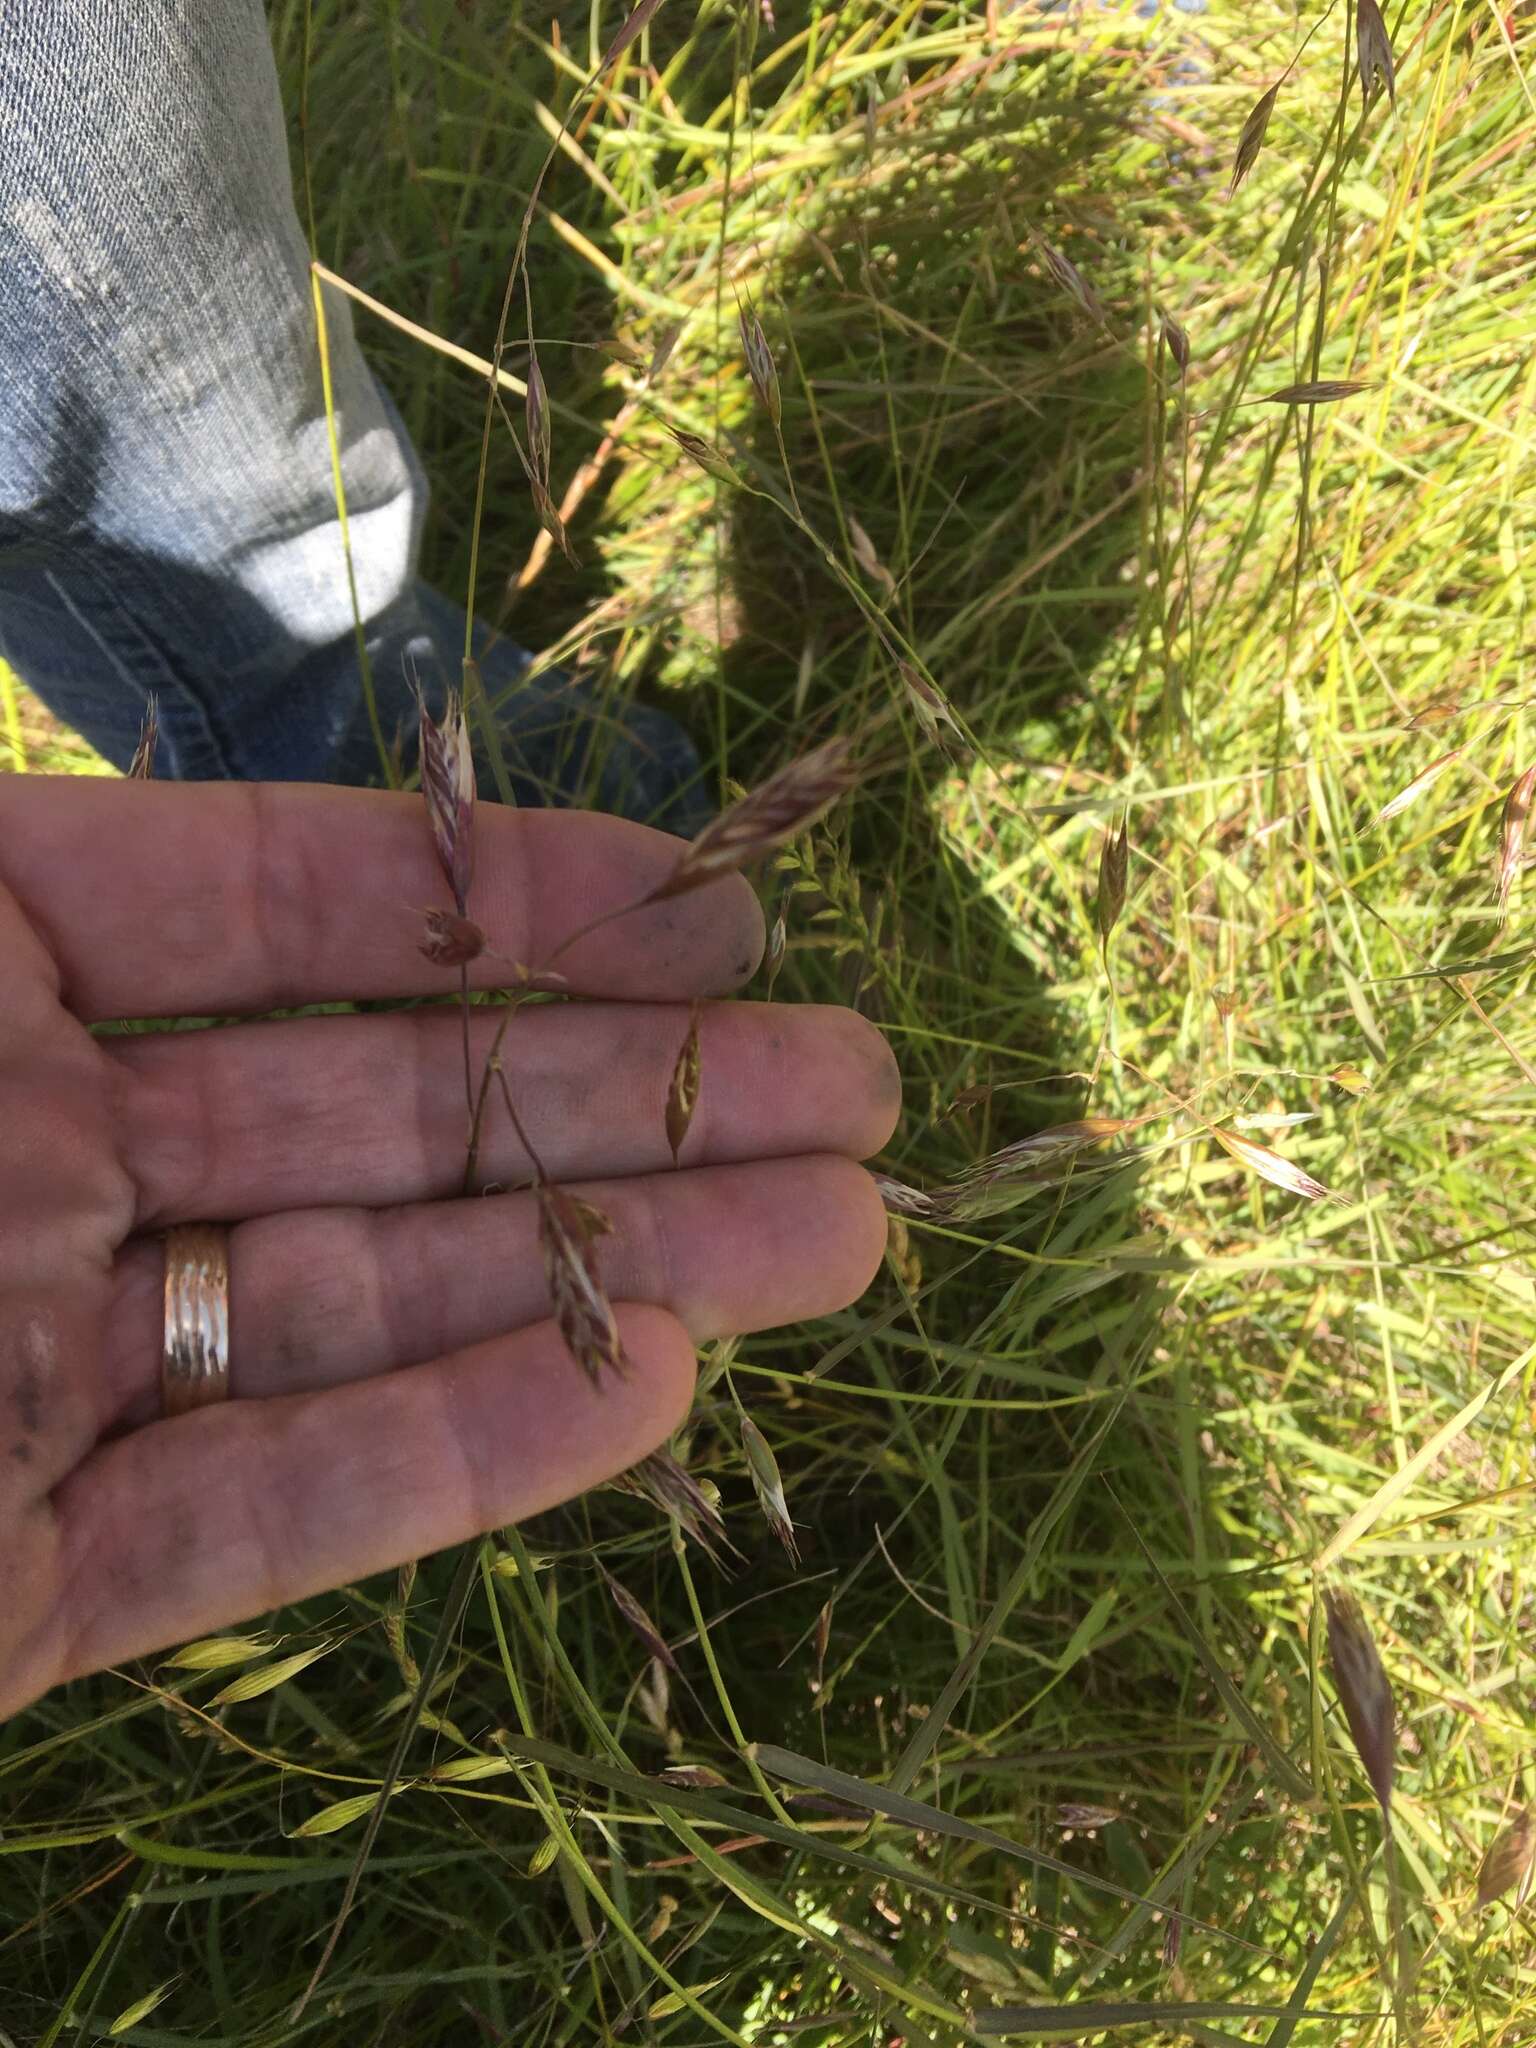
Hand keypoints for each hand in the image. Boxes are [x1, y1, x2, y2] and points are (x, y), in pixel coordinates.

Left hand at [0, 779, 897, 1717]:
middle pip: (373, 1120)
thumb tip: (352, 811)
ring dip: (607, 1272)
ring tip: (845, 1233)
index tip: (707, 915)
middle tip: (852, 1086)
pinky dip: (452, 1455)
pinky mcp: (19, 1603)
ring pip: (359, 1313)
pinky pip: (260, 1516)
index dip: (500, 900)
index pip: (269, 912)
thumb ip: (61, 875)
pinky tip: (657, 1384)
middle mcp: (21, 1176)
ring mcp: (26, 1392)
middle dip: (629, 1094)